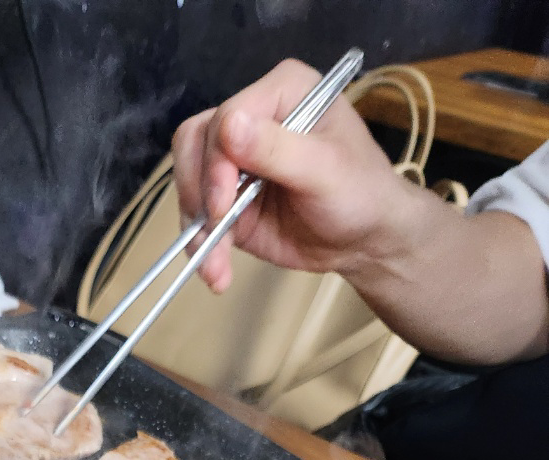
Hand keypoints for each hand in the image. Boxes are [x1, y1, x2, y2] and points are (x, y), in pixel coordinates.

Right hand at [172, 59, 408, 292]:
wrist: (364, 239)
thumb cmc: (359, 192)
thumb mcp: (325, 169)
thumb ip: (278, 148)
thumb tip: (228, 125)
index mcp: (282, 92)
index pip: (226, 115)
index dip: (217, 160)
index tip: (224, 204)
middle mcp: (252, 119)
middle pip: (195, 143)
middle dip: (200, 192)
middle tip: (217, 230)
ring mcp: (235, 160)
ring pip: (189, 181)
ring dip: (196, 227)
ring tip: (215, 266)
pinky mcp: (227, 198)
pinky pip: (197, 216)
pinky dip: (201, 246)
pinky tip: (216, 273)